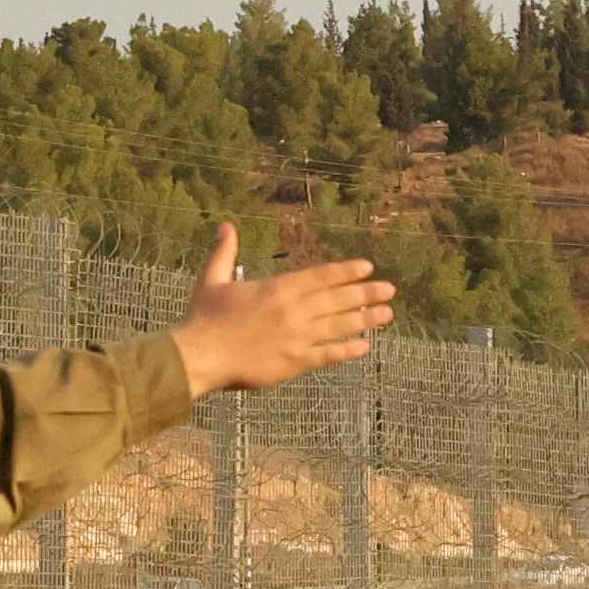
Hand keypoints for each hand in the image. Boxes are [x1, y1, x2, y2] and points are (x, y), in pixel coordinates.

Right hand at [172, 223, 393, 396]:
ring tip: (387, 314)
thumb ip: (225, 252)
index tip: (367, 267)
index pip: (320, 276)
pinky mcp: (294, 362)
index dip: (345, 272)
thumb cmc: (203, 318)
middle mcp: (293, 311)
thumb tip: (227, 225)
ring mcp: (296, 337)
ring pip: (338, 326)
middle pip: (337, 299)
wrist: (199, 355)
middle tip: (389, 289)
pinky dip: (347, 350)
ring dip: (365, 319)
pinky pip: (327, 355)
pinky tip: (364, 346)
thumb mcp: (212, 279)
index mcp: (277, 289)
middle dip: (365, 293)